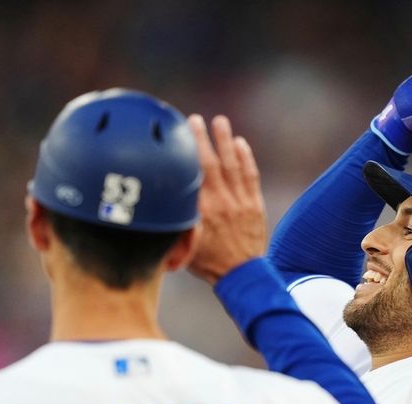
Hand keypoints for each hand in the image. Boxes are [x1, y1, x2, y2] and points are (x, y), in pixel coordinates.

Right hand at [187, 114, 266, 283]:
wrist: (242, 275)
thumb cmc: (208, 262)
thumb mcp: (184, 243)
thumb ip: (174, 221)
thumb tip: (157, 204)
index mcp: (198, 212)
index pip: (190, 175)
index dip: (183, 154)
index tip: (175, 137)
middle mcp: (219, 202)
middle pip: (210, 163)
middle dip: (201, 139)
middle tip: (194, 119)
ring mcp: (239, 201)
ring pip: (232, 164)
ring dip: (225, 141)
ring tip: (220, 121)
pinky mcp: (254, 204)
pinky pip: (250, 176)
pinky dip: (246, 158)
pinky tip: (240, 143)